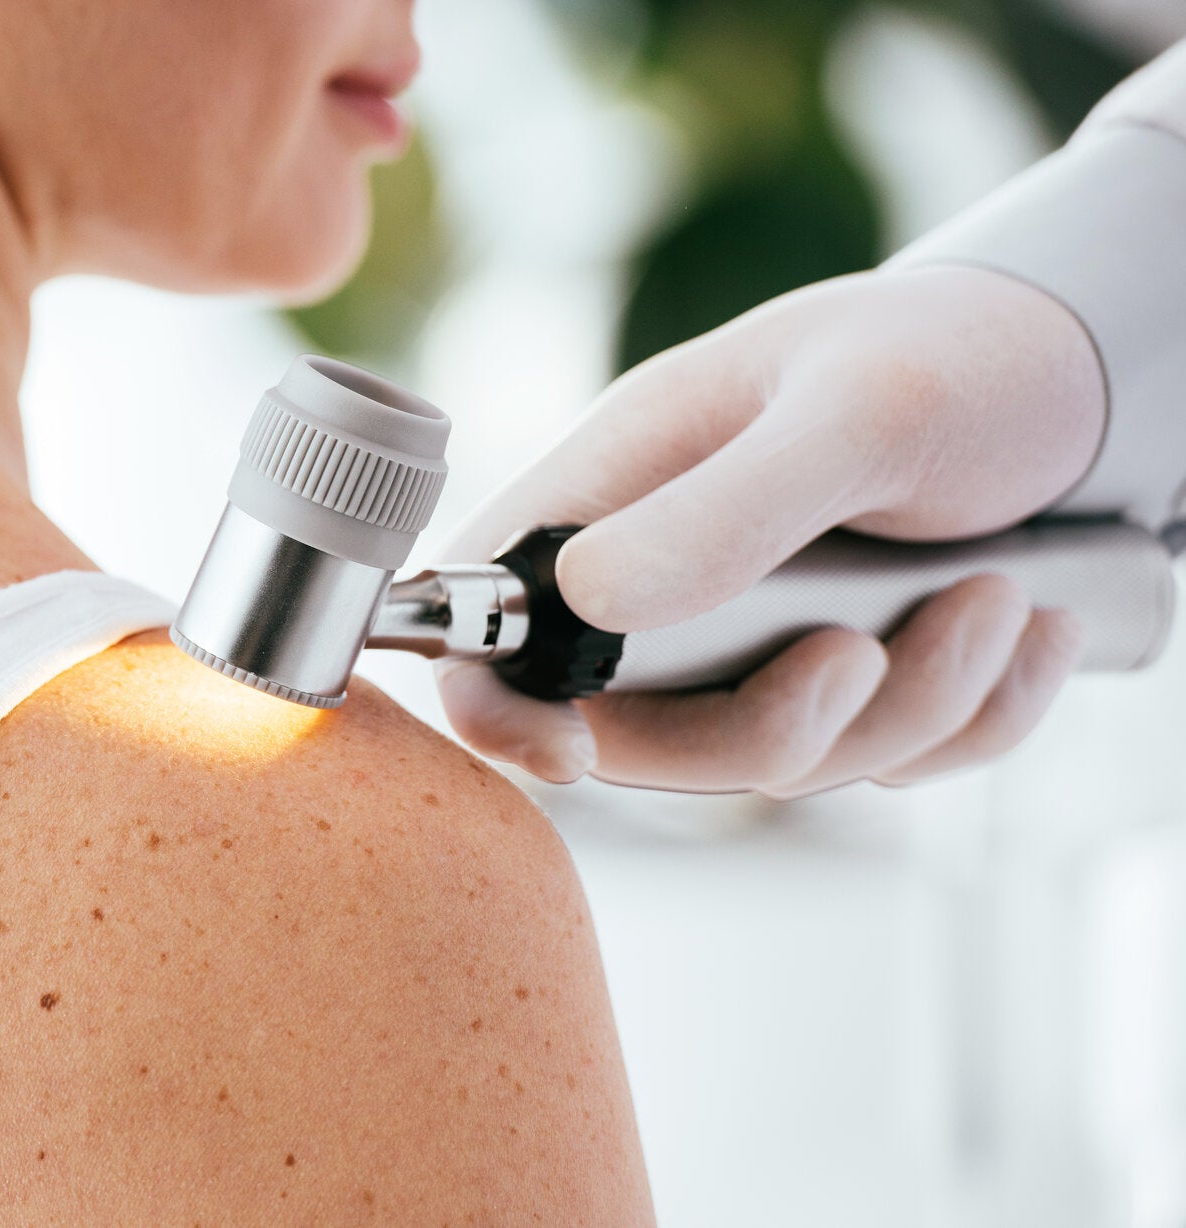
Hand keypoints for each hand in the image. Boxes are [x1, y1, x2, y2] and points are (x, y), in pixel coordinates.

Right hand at [434, 265, 1099, 793]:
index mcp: (621, 487)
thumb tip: (577, 603)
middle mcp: (669, 575)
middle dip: (772, 723)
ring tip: (998, 598)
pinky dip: (974, 718)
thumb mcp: (856, 413)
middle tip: (866, 651)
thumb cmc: (958, 352)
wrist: (1091, 376)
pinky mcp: (848, 679)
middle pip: (638, 733)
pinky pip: (886, 761)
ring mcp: (756, 639)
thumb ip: (722, 509)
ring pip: (779, 761)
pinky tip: (1030, 629)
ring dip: (911, 706)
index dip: (489, 697)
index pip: (485, 609)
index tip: (565, 752)